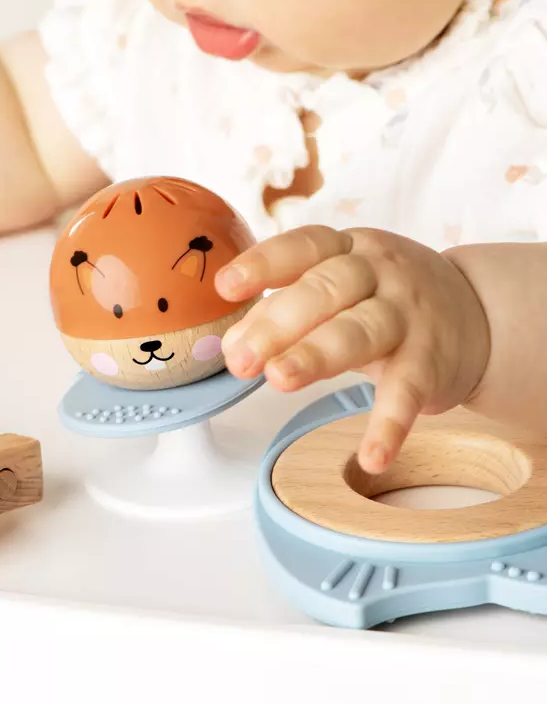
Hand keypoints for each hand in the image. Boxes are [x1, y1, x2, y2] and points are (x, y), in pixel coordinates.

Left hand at [215, 227, 489, 473]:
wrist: (478, 313)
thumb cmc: (383, 298)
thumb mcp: (339, 288)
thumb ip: (285, 310)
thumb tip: (231, 345)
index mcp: (346, 249)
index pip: (303, 247)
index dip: (264, 263)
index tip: (226, 287)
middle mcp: (379, 273)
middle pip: (326, 290)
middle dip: (278, 323)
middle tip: (239, 359)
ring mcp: (408, 315)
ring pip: (361, 331)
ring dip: (318, 355)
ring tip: (279, 380)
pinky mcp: (431, 360)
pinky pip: (407, 390)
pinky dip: (390, 424)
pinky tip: (372, 456)